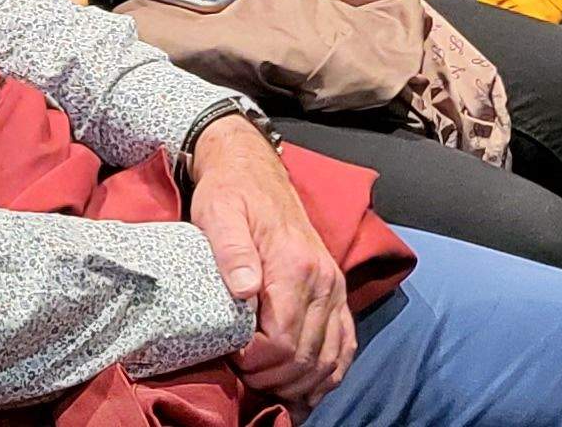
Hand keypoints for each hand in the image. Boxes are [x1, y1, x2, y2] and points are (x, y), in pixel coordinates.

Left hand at [187, 117, 357, 404]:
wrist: (254, 170)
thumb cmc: (230, 194)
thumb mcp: (218, 214)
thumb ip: (231, 251)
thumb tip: (244, 289)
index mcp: (295, 266)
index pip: (283, 341)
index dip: (256, 363)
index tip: (231, 359)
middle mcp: (323, 281)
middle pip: (307, 357)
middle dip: (274, 378)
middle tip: (242, 376)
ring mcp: (333, 289)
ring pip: (329, 359)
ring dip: (300, 384)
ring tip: (268, 389)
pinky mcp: (335, 293)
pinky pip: (344, 345)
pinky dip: (328, 375)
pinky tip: (307, 391)